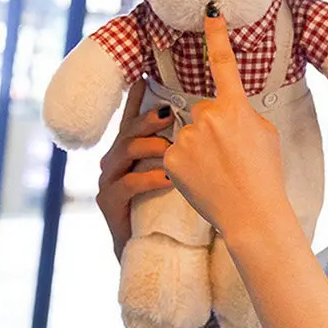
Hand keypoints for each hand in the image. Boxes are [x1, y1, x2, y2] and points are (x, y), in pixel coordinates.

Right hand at [96, 80, 174, 259]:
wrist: (160, 252)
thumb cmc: (177, 209)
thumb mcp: (187, 171)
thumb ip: (192, 147)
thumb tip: (217, 120)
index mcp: (137, 150)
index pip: (136, 118)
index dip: (139, 97)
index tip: (145, 75)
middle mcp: (118, 161)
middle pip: (129, 130)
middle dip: (147, 118)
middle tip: (168, 113)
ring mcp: (110, 181)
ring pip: (123, 152)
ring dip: (149, 147)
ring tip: (170, 149)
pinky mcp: (110, 204)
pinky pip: (125, 185)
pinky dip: (147, 179)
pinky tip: (167, 178)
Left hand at [163, 12, 290, 246]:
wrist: (251, 212)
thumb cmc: (265, 174)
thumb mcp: (266, 135)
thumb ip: (243, 116)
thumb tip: (226, 114)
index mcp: (236, 107)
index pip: (224, 64)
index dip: (217, 34)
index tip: (211, 10)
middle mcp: (209, 116)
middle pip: (205, 110)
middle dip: (214, 127)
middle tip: (231, 155)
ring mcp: (188, 137)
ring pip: (190, 133)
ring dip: (201, 147)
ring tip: (219, 172)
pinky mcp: (172, 157)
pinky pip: (177, 153)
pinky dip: (186, 165)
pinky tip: (203, 179)